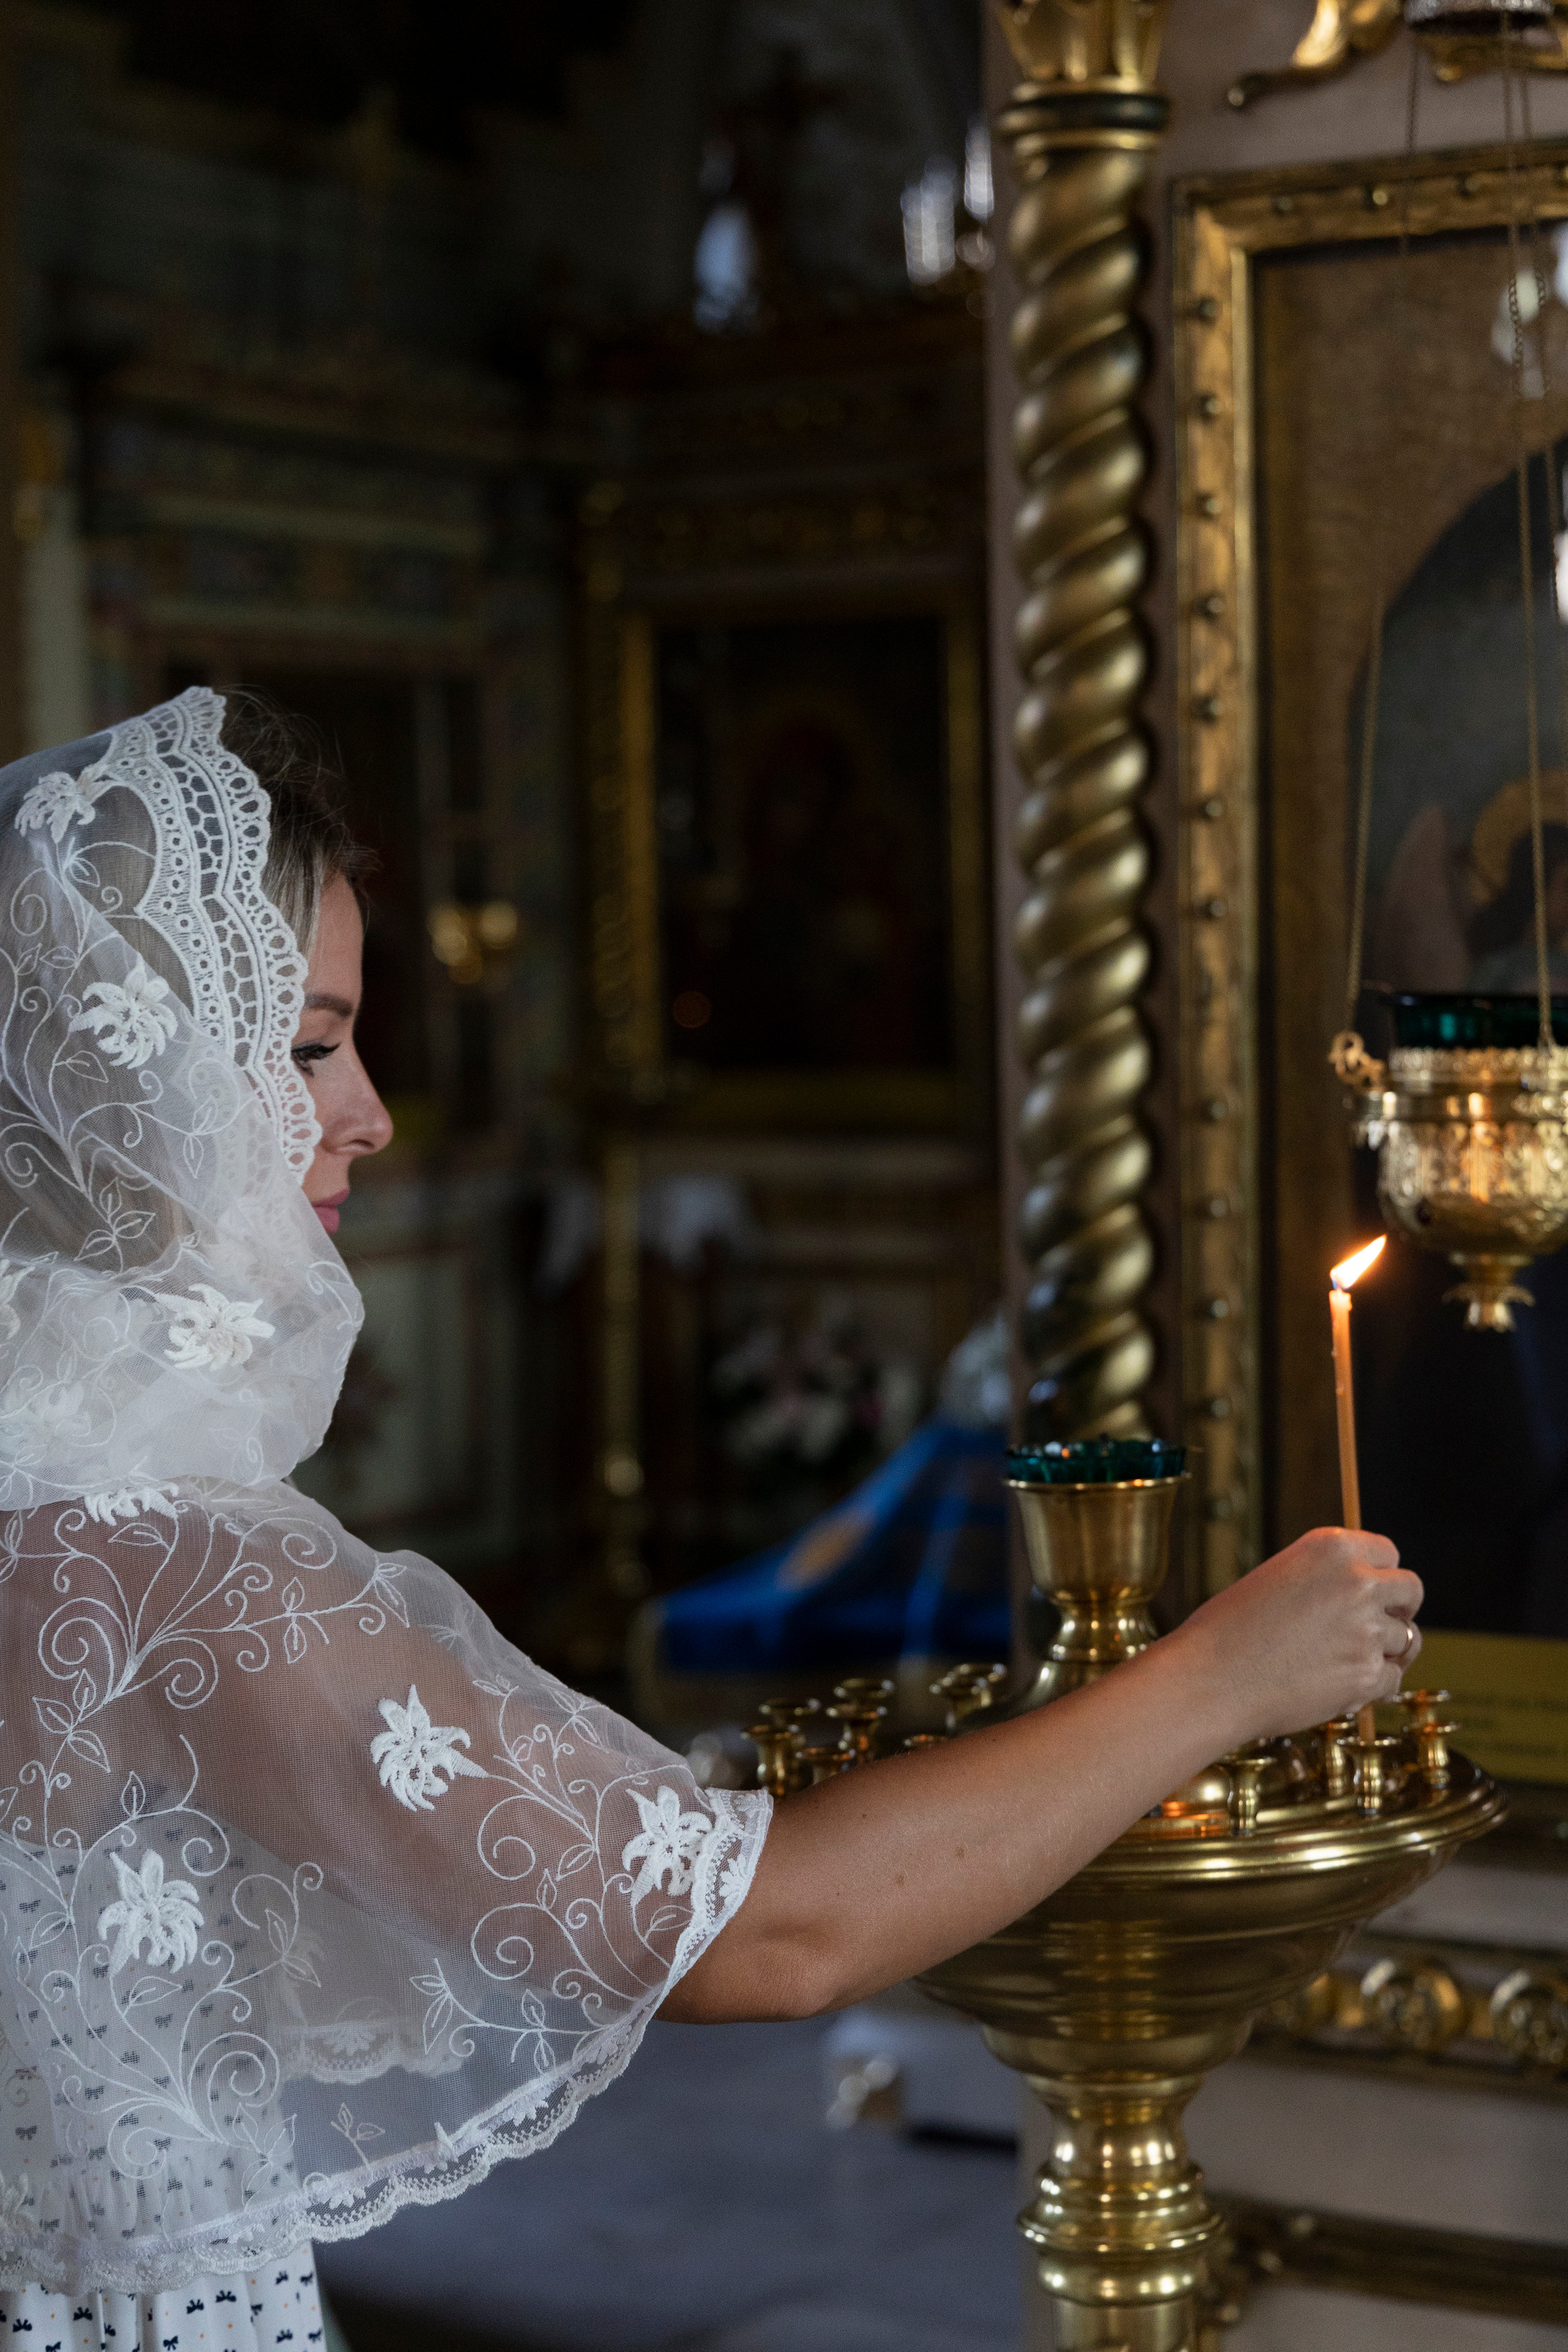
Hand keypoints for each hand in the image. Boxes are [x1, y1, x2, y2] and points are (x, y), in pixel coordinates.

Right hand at [1176, 1527, 1421, 1743]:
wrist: (1210, 1678)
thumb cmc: (1230, 1630)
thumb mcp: (1278, 1577)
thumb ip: (1326, 1579)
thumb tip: (1369, 1598)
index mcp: (1332, 1547)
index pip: (1389, 1552)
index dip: (1382, 1574)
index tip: (1374, 1593)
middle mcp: (1357, 1581)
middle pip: (1411, 1590)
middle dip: (1400, 1609)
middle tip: (1379, 1627)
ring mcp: (1367, 1629)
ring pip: (1405, 1639)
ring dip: (1382, 1652)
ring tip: (1340, 1662)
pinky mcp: (1367, 1674)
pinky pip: (1391, 1679)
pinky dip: (1371, 1687)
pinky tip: (1338, 1688)